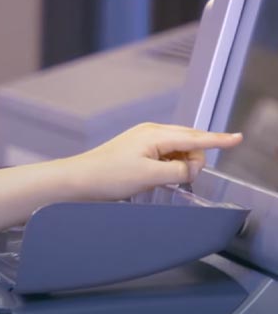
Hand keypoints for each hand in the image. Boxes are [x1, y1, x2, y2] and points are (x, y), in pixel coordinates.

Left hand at [66, 122, 242, 200]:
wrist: (77, 180)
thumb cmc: (107, 177)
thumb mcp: (149, 177)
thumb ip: (178, 171)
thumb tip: (192, 168)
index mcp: (155, 135)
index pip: (195, 137)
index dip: (218, 141)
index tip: (237, 139)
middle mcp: (150, 132)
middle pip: (188, 142)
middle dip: (193, 159)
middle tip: (183, 178)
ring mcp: (142, 140)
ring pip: (176, 150)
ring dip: (179, 165)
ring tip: (161, 180)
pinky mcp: (135, 150)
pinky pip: (163, 155)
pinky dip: (167, 166)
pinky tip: (157, 177)